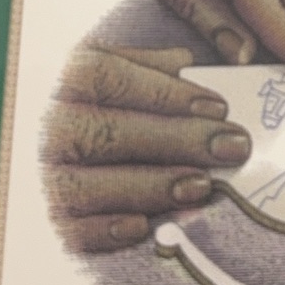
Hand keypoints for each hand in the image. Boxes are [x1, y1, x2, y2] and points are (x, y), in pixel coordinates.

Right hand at [42, 45, 250, 255]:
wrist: (112, 151)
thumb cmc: (144, 105)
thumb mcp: (154, 65)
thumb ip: (180, 53)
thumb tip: (228, 52)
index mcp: (76, 77)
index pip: (109, 78)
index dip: (164, 93)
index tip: (219, 108)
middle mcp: (55, 125)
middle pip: (106, 132)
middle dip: (176, 141)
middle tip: (233, 148)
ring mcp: (52, 175)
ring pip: (87, 184)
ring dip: (149, 187)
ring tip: (203, 186)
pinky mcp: (59, 222)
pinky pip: (73, 231)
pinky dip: (106, 231)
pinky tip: (145, 227)